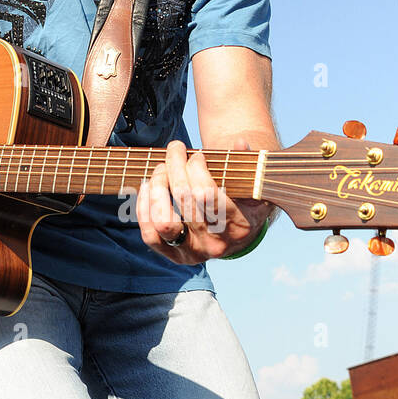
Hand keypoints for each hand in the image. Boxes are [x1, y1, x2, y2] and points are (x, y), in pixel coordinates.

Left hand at [136, 139, 271, 264]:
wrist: (238, 235)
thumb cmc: (244, 201)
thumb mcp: (254, 183)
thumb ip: (250, 162)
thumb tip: (240, 143)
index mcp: (238, 227)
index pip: (206, 194)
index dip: (196, 169)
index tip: (197, 155)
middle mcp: (215, 244)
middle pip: (184, 200)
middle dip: (175, 166)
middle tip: (176, 150)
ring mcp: (193, 253)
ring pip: (163, 221)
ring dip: (157, 188)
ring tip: (161, 168)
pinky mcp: (173, 256)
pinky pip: (149, 235)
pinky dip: (144, 208)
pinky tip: (148, 186)